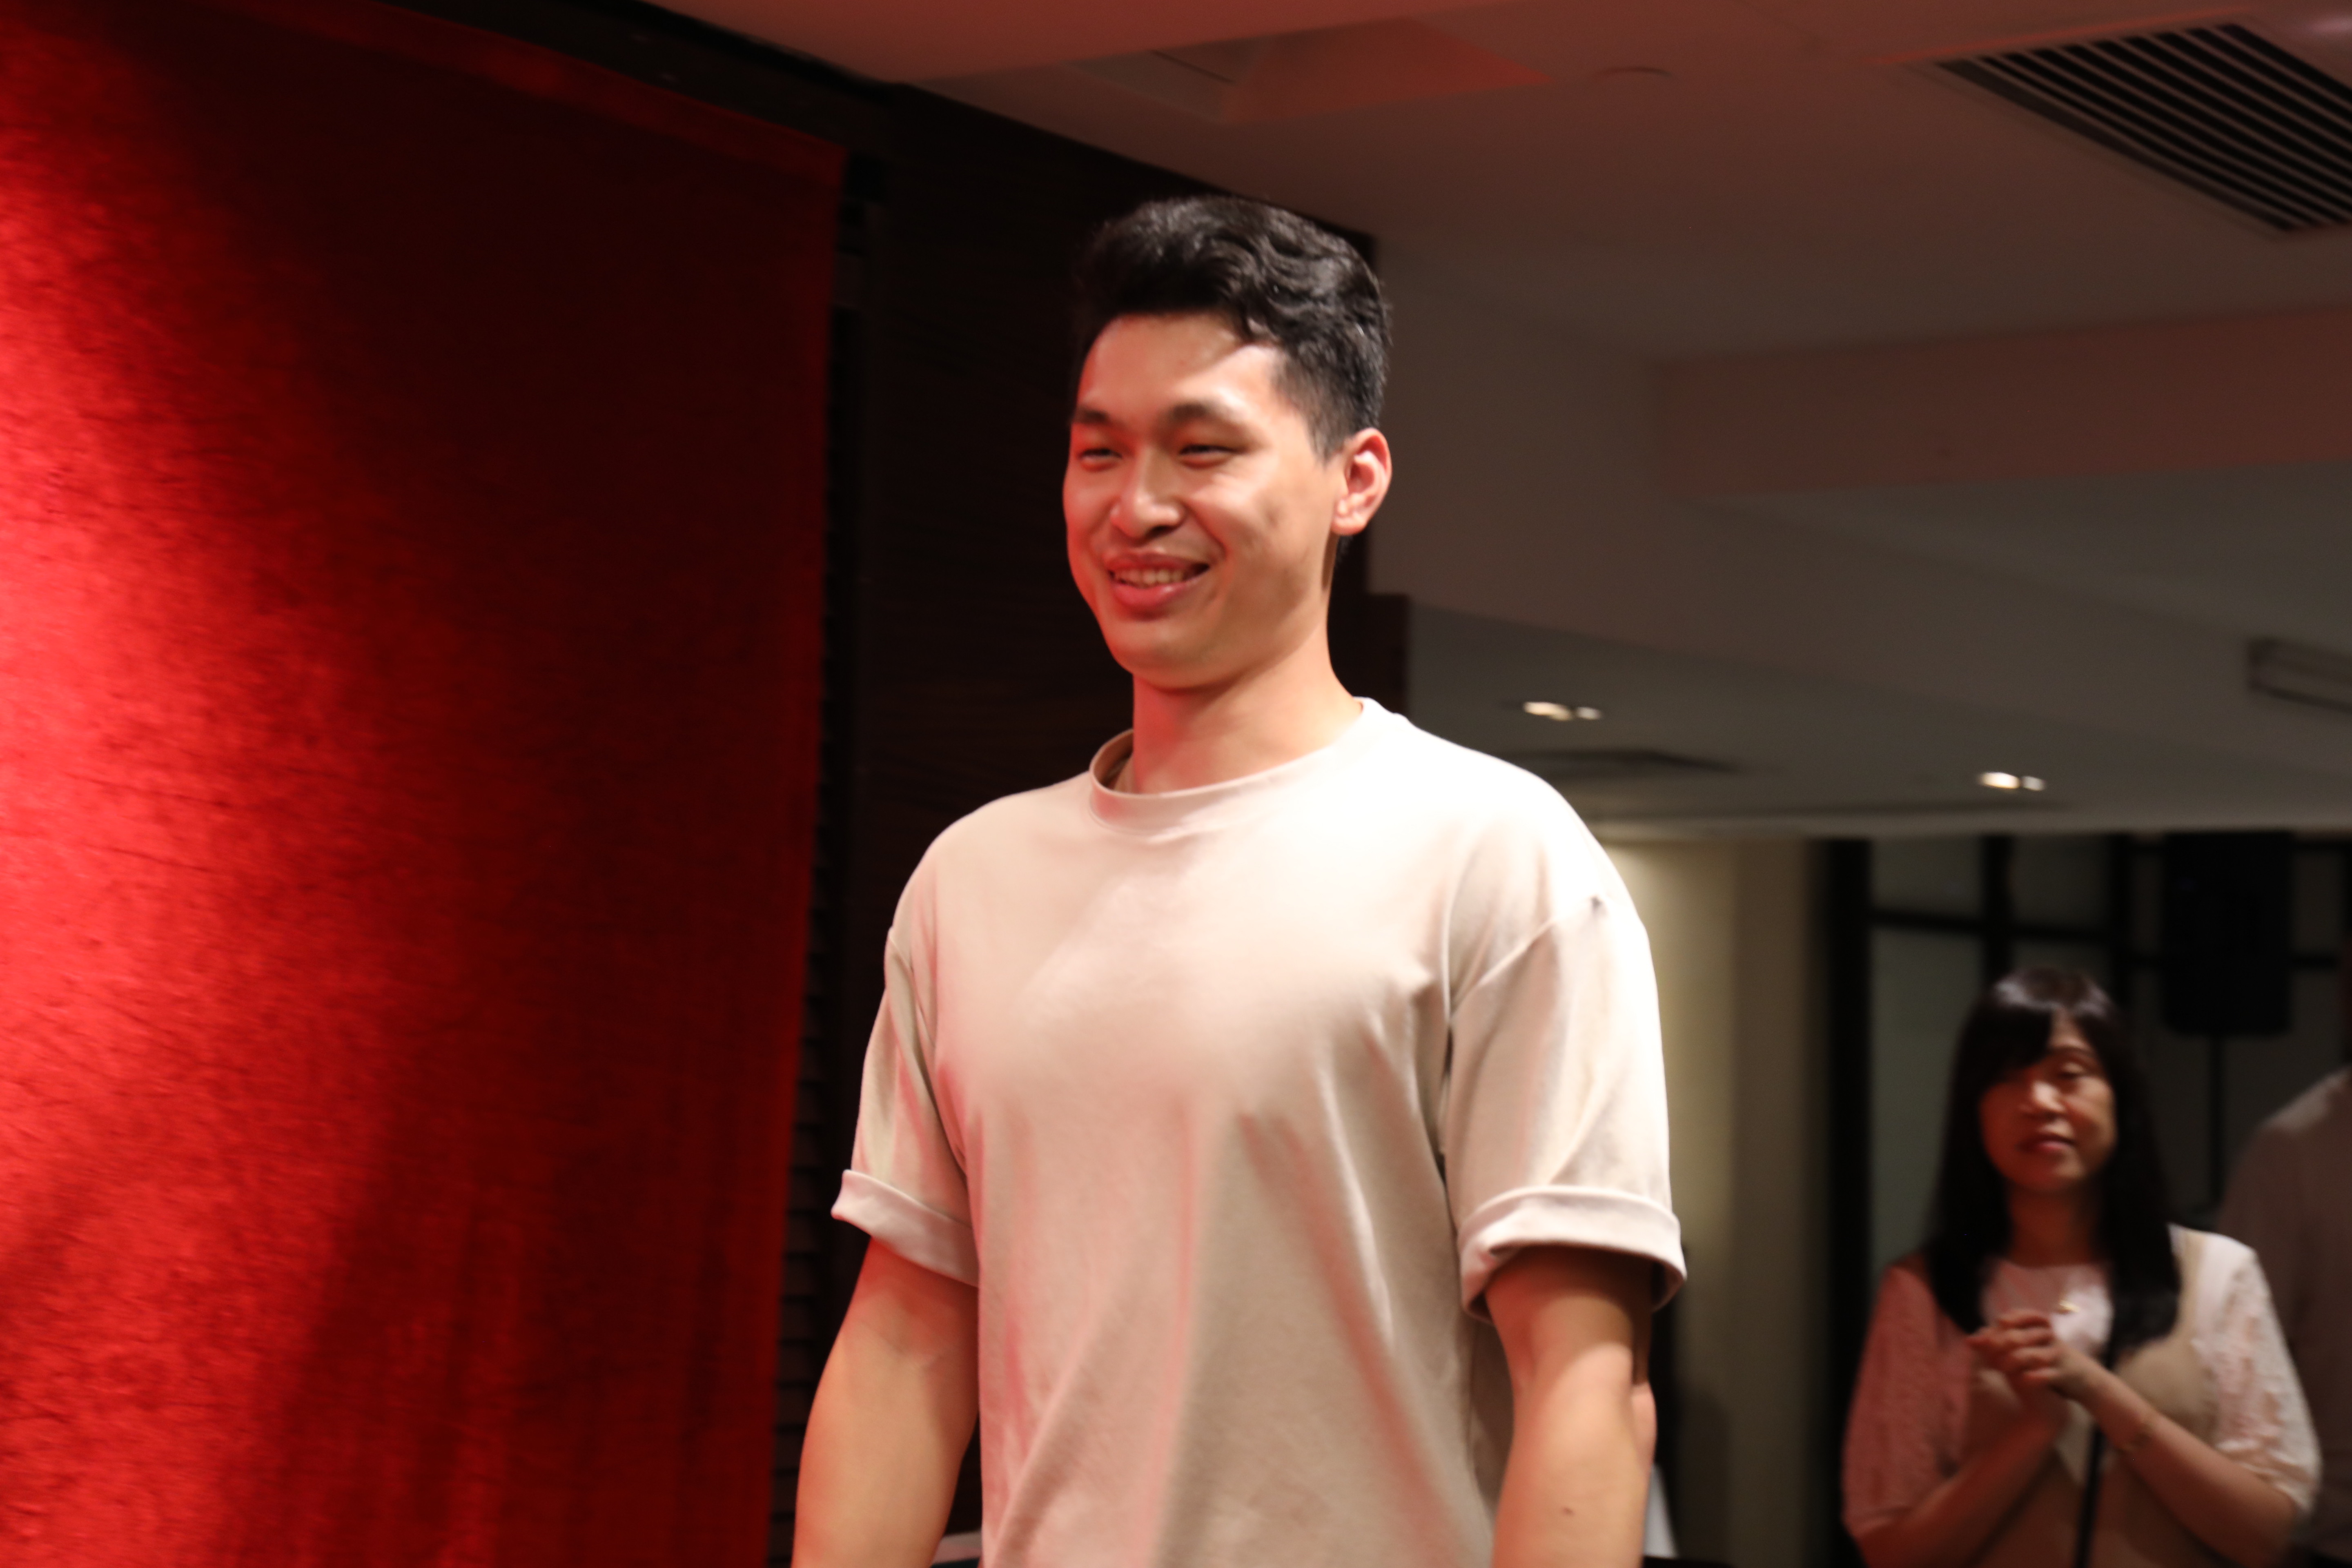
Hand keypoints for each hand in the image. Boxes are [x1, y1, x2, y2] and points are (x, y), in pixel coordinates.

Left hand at [1969, 1310, 2102, 1404]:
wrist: (2087, 1380)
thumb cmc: (2050, 1361)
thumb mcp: (2031, 1347)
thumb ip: (2005, 1341)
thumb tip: (1973, 1338)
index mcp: (2040, 1329)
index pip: (2023, 1316)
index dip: (2008, 1319)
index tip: (1994, 1323)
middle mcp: (2049, 1339)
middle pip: (2025, 1335)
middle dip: (2005, 1340)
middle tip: (1988, 1347)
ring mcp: (2059, 1356)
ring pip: (2037, 1354)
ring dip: (2018, 1358)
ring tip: (2001, 1366)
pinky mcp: (2067, 1375)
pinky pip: (2051, 1374)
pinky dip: (2037, 1377)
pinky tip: (2024, 1379)